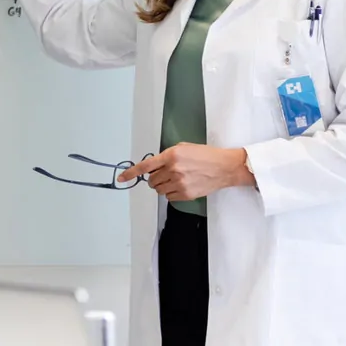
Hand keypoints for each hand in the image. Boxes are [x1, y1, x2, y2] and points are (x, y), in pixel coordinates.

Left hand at [118, 144, 253, 201]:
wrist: (224, 167)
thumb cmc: (206, 155)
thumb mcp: (184, 148)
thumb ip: (166, 156)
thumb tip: (154, 166)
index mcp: (171, 155)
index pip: (145, 166)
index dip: (131, 173)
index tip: (121, 178)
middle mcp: (173, 170)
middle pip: (151, 180)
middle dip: (155, 178)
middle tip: (166, 174)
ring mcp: (179, 183)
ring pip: (159, 190)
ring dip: (163, 186)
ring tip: (176, 179)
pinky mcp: (185, 194)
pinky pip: (169, 197)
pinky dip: (171, 193)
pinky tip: (182, 185)